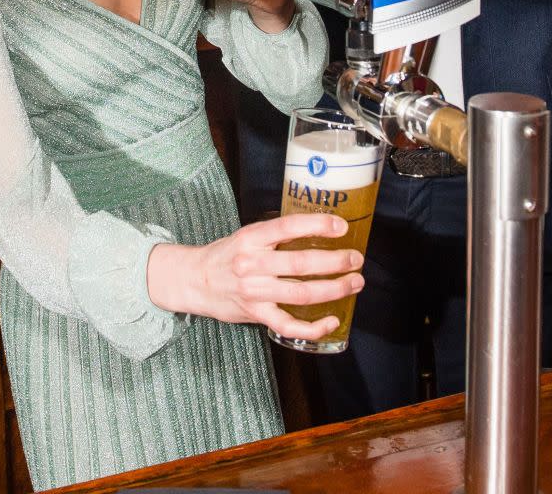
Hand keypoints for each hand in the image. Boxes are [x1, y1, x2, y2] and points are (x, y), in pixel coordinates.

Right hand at [147, 214, 364, 341]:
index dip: (317, 225)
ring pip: (301, 294)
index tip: (341, 225)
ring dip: (334, 289)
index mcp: (252, 238)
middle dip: (335, 262)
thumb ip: (277, 235)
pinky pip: (289, 325)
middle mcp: (253, 264)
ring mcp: (254, 292)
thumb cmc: (227, 255)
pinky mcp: (256, 314)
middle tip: (356, 259)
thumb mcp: (248, 235)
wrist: (195, 280)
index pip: (288, 227)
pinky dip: (314, 326)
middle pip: (301, 264)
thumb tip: (317, 229)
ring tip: (354, 282)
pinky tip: (333, 319)